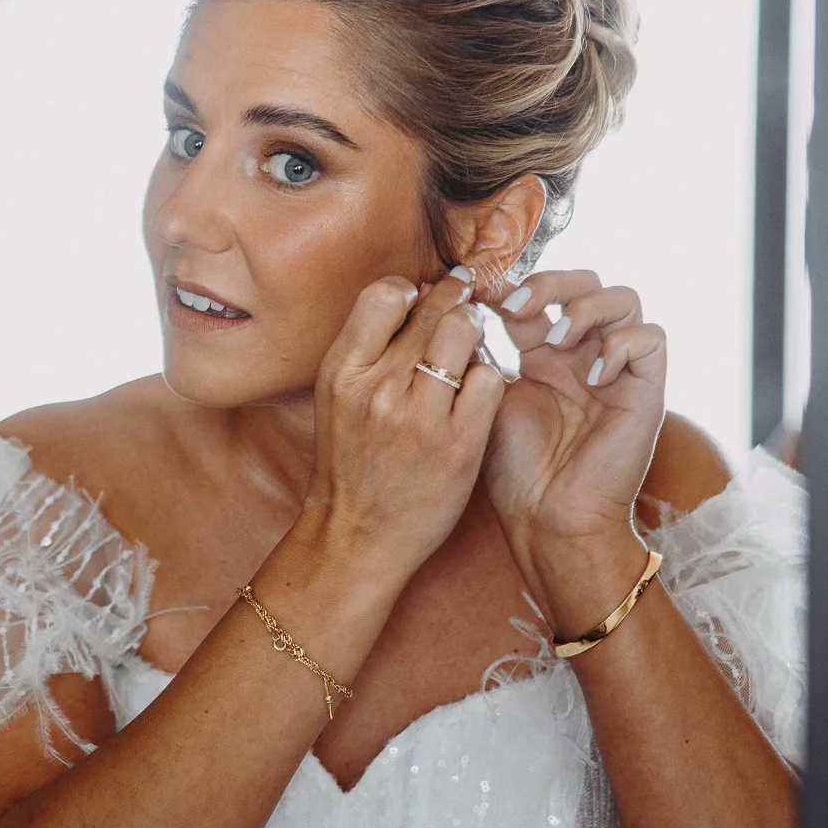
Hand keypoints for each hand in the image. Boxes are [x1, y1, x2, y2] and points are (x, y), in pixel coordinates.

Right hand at [305, 270, 505, 581]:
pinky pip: (489, 381)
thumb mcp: (337, 400)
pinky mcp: (457, 445)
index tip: (425, 297)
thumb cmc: (350, 465)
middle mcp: (378, 388)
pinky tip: (481, 387)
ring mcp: (419, 417)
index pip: (386, 294)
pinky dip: (490, 376)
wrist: (355, 538)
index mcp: (342, 372)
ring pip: (465, 334)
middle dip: (456, 299)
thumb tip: (412, 298)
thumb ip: (367, 352)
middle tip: (470, 296)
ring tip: (476, 342)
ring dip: (476, 332)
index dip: (413, 289)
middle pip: (433, 311)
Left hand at [480, 269, 664, 622]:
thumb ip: (484, 351)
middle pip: (586, 282)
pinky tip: (592, 377)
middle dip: (552, 281)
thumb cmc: (513, 469)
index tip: (481, 292)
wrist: (547, 518)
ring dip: (587, 307)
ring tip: (557, 338)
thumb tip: (464, 302)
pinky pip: (653, 338)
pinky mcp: (647, 390)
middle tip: (517, 307)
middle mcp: (584, 355)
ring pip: (624, 298)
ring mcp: (618, 370)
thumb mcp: (487, 399)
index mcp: (544, 355)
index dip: (515, 284)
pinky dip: (622, 345)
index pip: (541, 293)